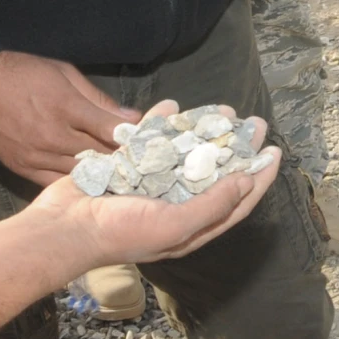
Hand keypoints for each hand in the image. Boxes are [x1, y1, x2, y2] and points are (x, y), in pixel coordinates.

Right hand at [0, 50, 142, 185]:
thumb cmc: (23, 72)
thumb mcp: (66, 74)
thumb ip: (99, 99)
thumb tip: (130, 118)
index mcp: (66, 108)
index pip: (110, 132)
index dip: (135, 140)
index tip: (153, 145)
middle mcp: (53, 137)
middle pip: (98, 157)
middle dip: (123, 162)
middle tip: (146, 168)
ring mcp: (36, 156)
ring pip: (78, 175)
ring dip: (101, 177)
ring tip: (124, 181)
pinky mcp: (22, 168)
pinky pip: (54, 183)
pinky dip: (73, 184)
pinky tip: (90, 185)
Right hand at [0, 101, 276, 336]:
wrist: (64, 226)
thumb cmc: (120, 232)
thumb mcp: (174, 225)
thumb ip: (212, 205)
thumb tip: (247, 182)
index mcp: (192, 226)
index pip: (236, 202)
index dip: (258, 178)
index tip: (274, 152)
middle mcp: (176, 204)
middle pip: (216, 172)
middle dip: (236, 147)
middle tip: (252, 122)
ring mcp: (152, 183)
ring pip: (187, 152)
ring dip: (204, 130)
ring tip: (221, 108)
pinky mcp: (129, 166)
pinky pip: (152, 141)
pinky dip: (162, 123)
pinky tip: (170, 105)